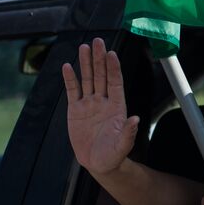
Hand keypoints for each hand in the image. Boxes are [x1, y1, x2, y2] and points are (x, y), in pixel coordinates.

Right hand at [62, 37, 138, 175]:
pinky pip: (73, 91)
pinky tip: (67, 66)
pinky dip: (70, 79)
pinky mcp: (75, 110)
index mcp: (117, 107)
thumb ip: (128, 133)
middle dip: (99, 59)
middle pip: (101, 76)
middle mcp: (103, 101)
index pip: (115, 83)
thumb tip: (136, 119)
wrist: (98, 163)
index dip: (114, 68)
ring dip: (85, 63)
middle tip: (98, 41)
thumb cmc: (113, 155)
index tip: (112, 54)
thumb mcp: (122, 146)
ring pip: (87, 79)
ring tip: (84, 46)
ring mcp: (89, 104)